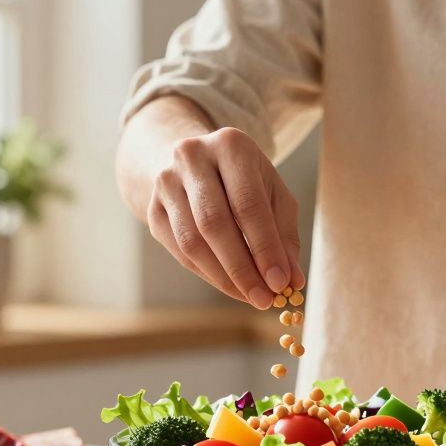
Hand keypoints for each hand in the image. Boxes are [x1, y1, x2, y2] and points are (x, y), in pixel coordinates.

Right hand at [146, 126, 303, 308]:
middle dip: (242, 268)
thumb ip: (284, 235)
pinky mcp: (152, 209)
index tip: (280, 283)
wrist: (195, 163)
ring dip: (223, 277)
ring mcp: (166, 182)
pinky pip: (179, 250)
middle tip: (264, 299)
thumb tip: (292, 281)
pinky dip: (207, 274)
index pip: (248, 204)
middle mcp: (192, 157)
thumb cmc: (244, 181)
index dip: (265, 247)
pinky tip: (229, 286)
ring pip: (192, 241)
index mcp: (230, 146)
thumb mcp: (273, 194)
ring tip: (250, 296)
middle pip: (214, 223)